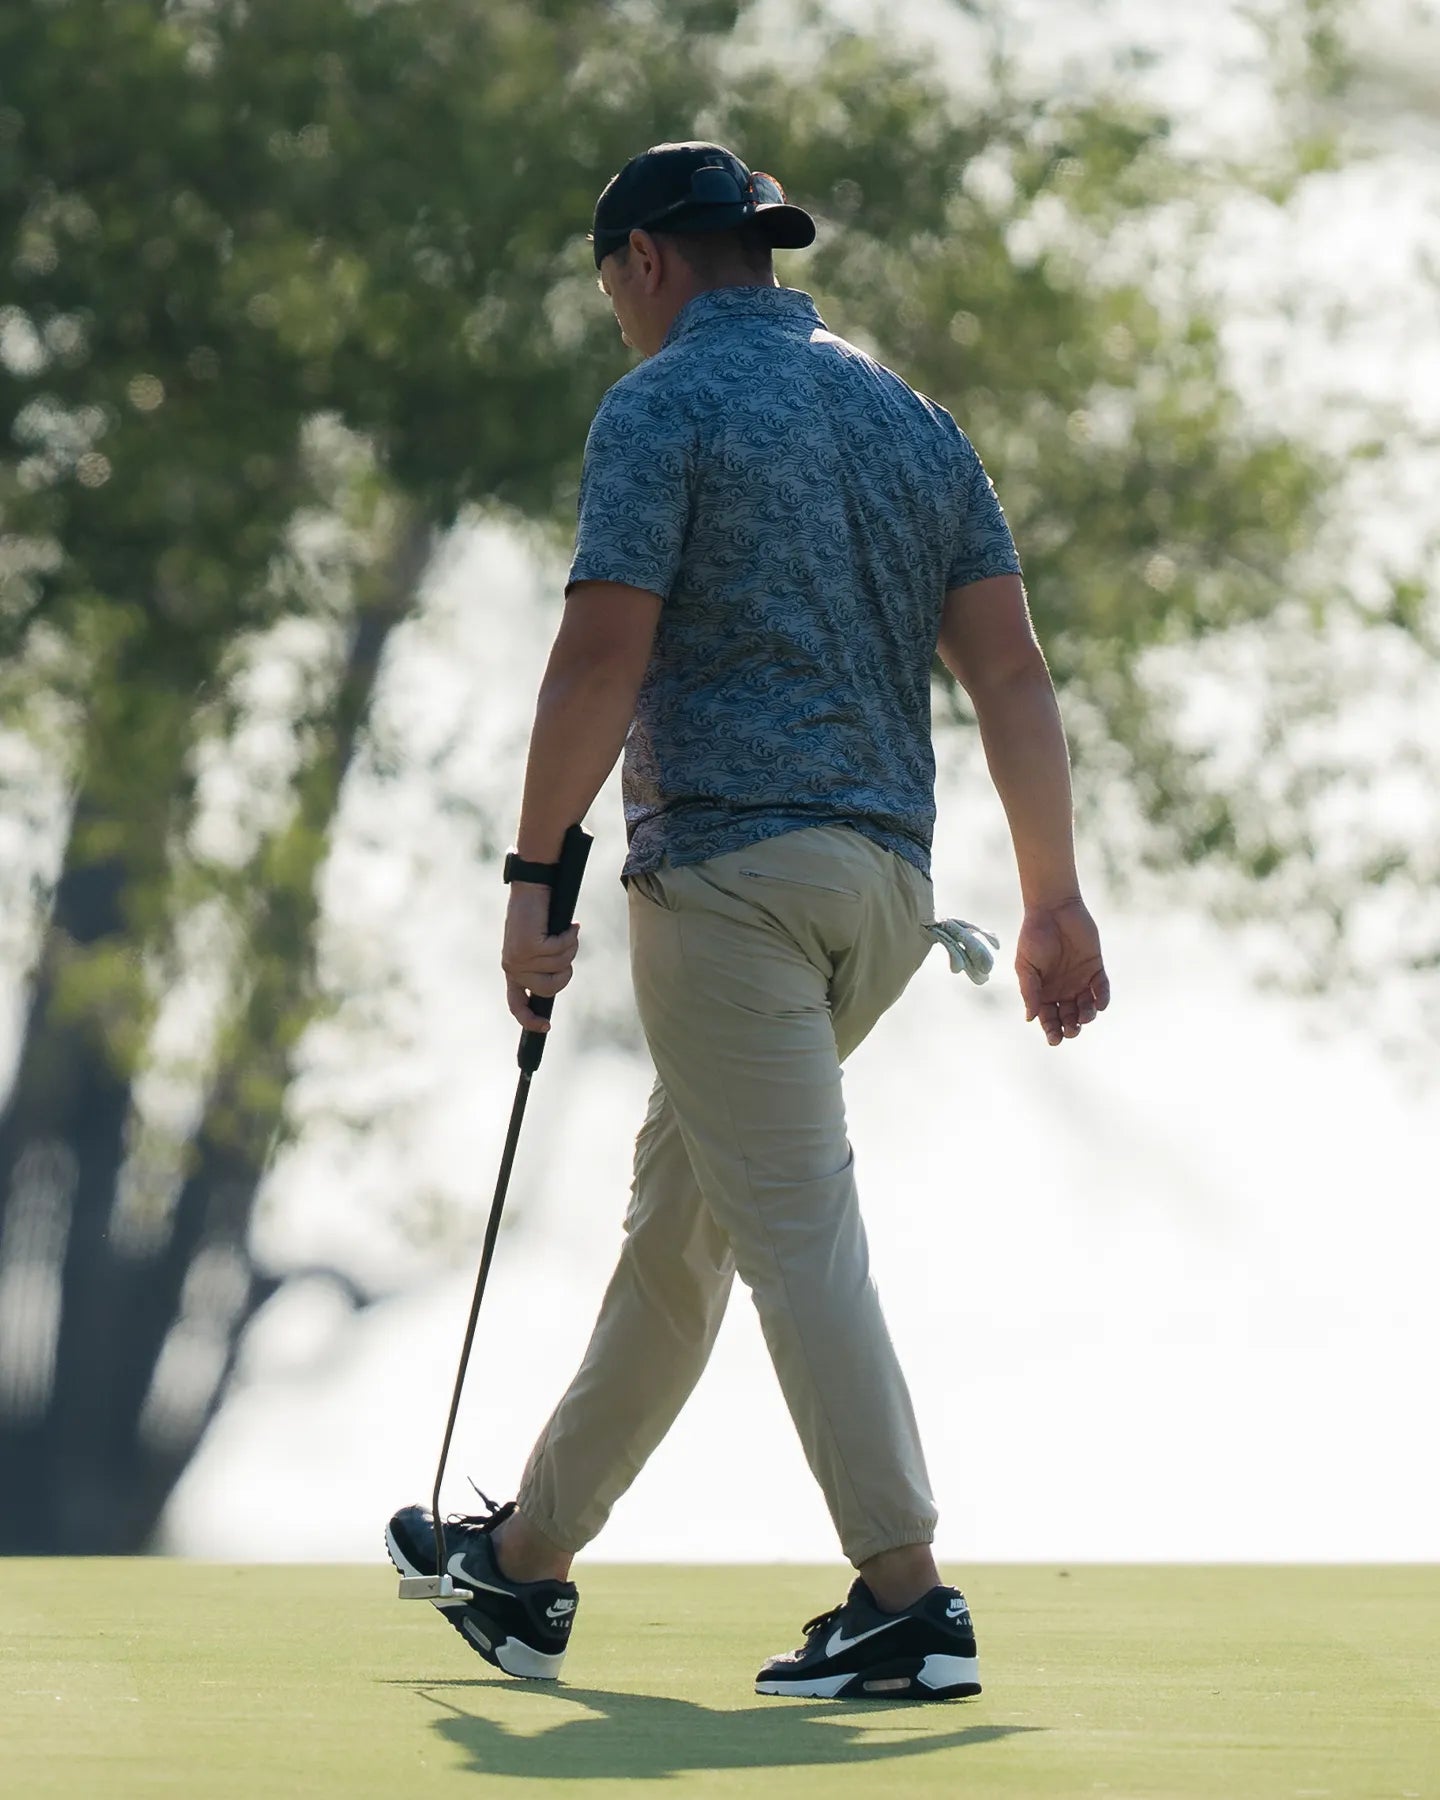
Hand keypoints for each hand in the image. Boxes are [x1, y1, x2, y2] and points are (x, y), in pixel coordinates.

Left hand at [502, 884, 580, 1032]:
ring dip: (570, 948)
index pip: (516, 1004)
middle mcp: (512, 967)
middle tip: (569, 949)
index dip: (530, 1020)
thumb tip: (558, 981)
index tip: (546, 1027)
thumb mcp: (539, 946)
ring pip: (560, 968)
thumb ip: (543, 966)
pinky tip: (570, 925)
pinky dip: (570, 937)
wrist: (531, 888)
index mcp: (513, 970)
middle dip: (567, 972)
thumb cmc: (539, 916)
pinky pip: (561, 951)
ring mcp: (519, 958)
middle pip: (550, 989)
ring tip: (567, 931)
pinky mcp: (529, 946)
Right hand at [1015, 897, 1109, 1047]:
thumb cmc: (1033, 936)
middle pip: (1069, 1017)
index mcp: (1044, 991)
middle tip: (1072, 1030)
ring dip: (1087, 1016)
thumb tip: (1030, 1017)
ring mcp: (1080, 980)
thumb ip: (1029, 990)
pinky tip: (1099, 1004)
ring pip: (1087, 1007)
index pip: (1049, 1018)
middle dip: (1070, 1027)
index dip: (1051, 1030)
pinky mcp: (1096, 968)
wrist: (1053, 909)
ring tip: (1084, 1016)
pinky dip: (1102, 998)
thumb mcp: (1026, 966)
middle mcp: (1063, 989)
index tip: (1055, 1039)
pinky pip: (1102, 989)